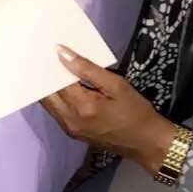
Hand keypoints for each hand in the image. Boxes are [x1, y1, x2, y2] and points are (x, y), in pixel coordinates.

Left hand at [41, 45, 177, 175]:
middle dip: (47, 76)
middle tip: (48, 57)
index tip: (50, 49)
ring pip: (50, 104)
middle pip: (47, 94)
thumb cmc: (135, 111)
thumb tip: (62, 53)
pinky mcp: (73, 132)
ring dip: (50, 87)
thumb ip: (88, 69)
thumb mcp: (116, 85)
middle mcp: (70, 120)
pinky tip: (65, 86)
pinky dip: (58, 98)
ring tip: (56, 68)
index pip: (55, 81)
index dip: (51, 64)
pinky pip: (57, 111)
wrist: (146, 142)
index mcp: (81, 106)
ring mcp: (70, 129)